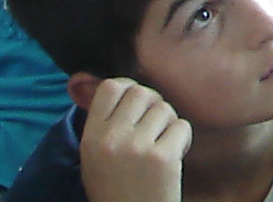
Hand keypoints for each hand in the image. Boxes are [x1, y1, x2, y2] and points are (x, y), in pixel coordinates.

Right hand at [77, 77, 189, 201]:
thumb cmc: (115, 189)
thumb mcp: (94, 157)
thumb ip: (102, 123)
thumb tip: (110, 83)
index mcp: (91, 137)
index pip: (111, 87)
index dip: (128, 89)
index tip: (136, 104)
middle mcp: (111, 139)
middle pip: (141, 92)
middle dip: (152, 105)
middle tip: (154, 126)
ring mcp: (137, 147)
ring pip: (164, 108)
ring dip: (168, 124)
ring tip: (161, 146)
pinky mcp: (162, 157)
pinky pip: (182, 126)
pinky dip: (182, 139)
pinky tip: (173, 158)